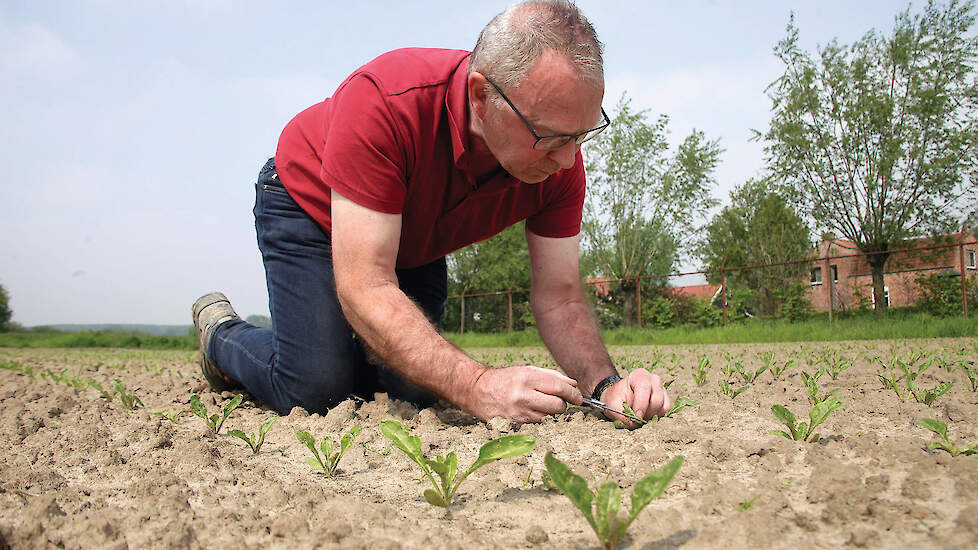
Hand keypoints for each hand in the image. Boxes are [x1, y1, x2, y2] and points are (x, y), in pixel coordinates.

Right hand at [464, 366, 581, 422]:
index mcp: (527, 378)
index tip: (578, 397)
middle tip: (559, 401)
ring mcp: (518, 412)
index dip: (572, 394)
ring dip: (550, 412)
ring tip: (539, 404)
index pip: (558, 388)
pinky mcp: (515, 424)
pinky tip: (529, 410)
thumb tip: (573, 385)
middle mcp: (523, 396)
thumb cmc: (505, 379)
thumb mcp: (527, 371)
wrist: (478, 391)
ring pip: (549, 417)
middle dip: (563, 404)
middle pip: (557, 406)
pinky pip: (538, 424)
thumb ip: (551, 376)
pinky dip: (539, 418)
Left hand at [599, 369, 670, 425]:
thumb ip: (622, 414)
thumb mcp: (613, 405)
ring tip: (641, 417)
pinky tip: (647, 417)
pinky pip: (666, 411)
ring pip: (664, 406)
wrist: (620, 397)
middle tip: (637, 420)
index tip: (636, 417)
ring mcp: (661, 389)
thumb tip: (634, 423)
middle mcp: (653, 379)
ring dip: (652, 416)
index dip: (641, 405)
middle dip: (647, 414)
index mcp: (639, 375)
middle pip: (656, 400)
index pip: (644, 389)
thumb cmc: (616, 398)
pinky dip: (657, 417)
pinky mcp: (666, 398)